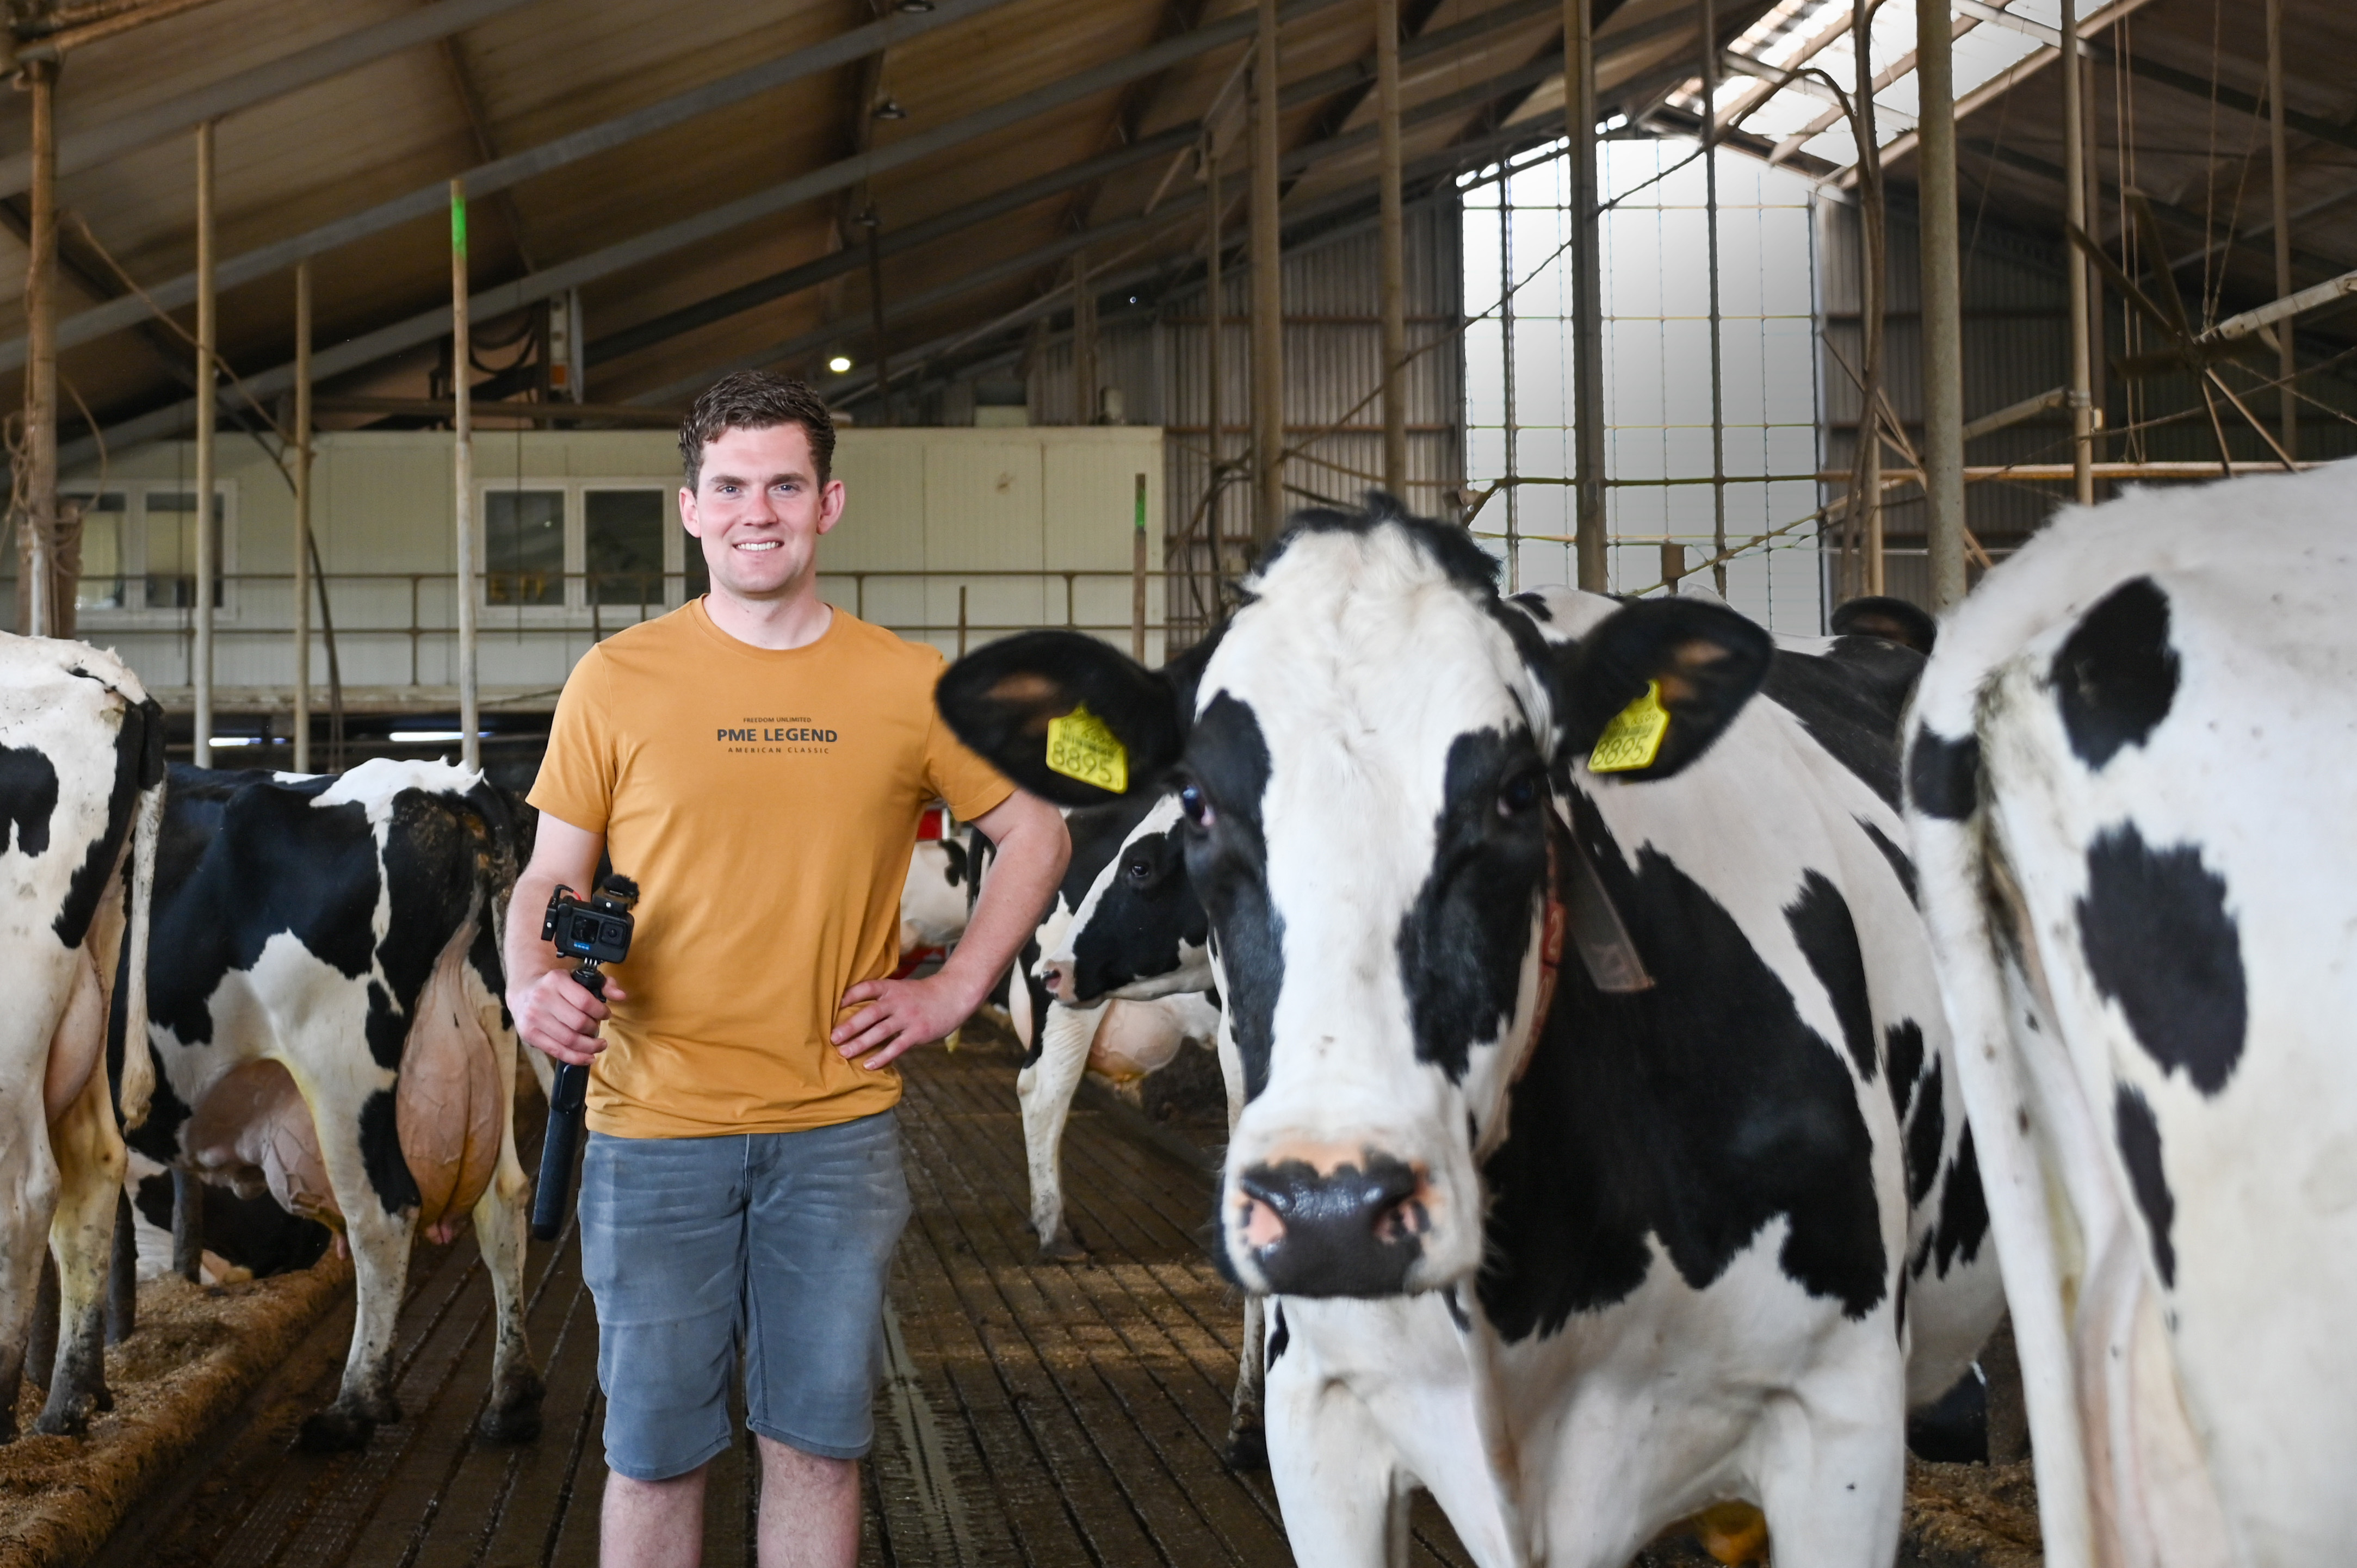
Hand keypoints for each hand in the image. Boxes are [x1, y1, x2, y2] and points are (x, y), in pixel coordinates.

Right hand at [512, 968, 626, 1067]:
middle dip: (594, 1029)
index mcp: (556, 980)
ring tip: (598, 1046)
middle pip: (578, 1023)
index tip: (606, 1015)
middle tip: (598, 1030)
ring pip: (569, 1040)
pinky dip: (576, 1058)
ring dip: (589, 1047)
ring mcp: (533, 1017)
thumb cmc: (556, 987)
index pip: (586, 1002)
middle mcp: (542, 998)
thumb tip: (621, 995)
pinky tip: (587, 1057)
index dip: (601, 1012)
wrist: (524, 992)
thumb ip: (603, 984)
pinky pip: (557, 1051)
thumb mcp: (577, 978)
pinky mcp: (529, 1034)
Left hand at [833, 973, 979, 1070]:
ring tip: (845, 1053)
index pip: (867, 988)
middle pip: (870, 1013)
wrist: (953, 995)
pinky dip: (882, 1056)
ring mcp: (908, 1017)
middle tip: (833, 1037)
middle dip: (850, 1025)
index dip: (850, 995)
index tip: (834, 1005)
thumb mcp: (902, 989)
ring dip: (861, 1043)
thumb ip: (882, 998)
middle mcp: (898, 1001)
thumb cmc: (922, 995)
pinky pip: (897, 1046)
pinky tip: (869, 1065)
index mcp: (892, 988)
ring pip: (880, 1031)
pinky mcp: (918, 1032)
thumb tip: (854, 1013)